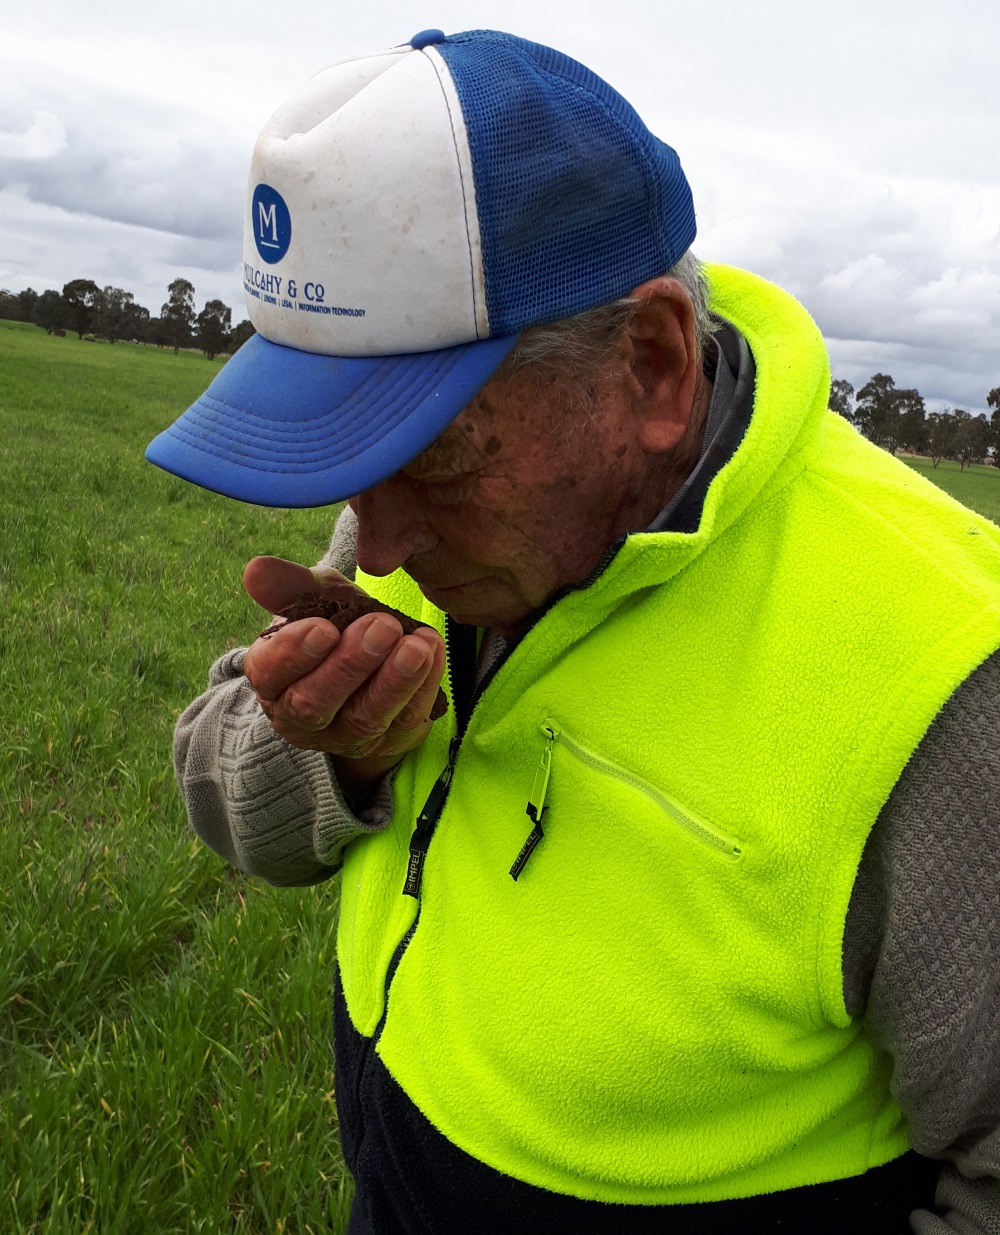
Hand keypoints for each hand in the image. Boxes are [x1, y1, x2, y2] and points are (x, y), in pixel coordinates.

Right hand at [241, 557, 445, 792]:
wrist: (376, 664)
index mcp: (272, 679)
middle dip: (351, 664)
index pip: (270, 672)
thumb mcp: (315, 602)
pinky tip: (433, 651)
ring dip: (393, 680)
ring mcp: (346, 735)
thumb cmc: (336, 628)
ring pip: (364, 717)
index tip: (324, 627)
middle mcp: (300, 716)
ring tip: (417, 645)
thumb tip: (255, 569)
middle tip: (382, 626)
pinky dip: (424, 685)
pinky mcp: (390, 740)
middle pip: (316, 702)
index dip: (295, 653)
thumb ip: (290, 586)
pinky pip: (407, 718)